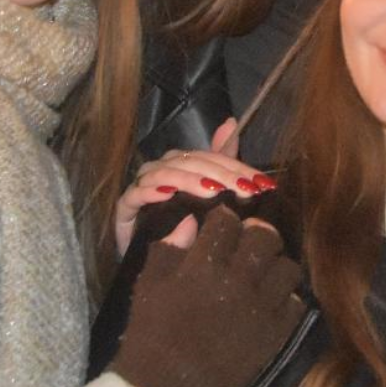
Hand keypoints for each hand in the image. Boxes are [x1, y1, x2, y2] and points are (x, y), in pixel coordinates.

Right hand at [111, 206, 304, 386]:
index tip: (221, 229)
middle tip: (246, 245)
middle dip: (255, 234)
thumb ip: (169, 248)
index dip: (223, 220)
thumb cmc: (150, 336)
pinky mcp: (275, 334)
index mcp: (202, 266)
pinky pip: (296, 302)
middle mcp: (236, 281)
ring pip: (287, 266)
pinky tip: (268, 302)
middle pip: (265, 236)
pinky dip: (284, 298)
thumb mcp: (148, 286)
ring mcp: (260, 308)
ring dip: (274, 265)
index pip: (227, 222)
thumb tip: (190, 221)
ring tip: (261, 274)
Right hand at [114, 119, 266, 255]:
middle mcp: (162, 171)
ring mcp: (141, 187)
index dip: (235, 167)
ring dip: (189, 180)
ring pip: (163, 172)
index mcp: (183, 166)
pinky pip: (134, 195)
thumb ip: (221, 166)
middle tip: (242, 189)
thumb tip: (232, 122)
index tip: (260, 183)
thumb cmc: (180, 230)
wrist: (149, 264)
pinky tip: (168, 194)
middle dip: (219, 173)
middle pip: (189, 161)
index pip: (211, 157)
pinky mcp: (125, 208)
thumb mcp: (208, 203)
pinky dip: (151, 191)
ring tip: (211, 191)